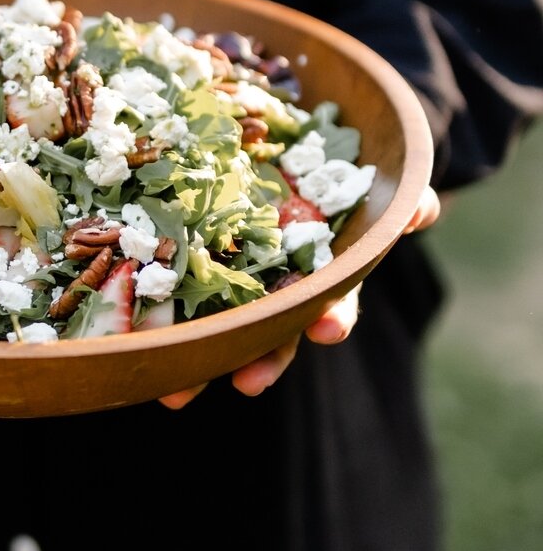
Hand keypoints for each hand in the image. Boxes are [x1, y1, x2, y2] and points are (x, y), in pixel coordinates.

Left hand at [157, 185, 442, 410]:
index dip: (331, 316)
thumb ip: (400, 201)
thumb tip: (422, 210)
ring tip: (174, 394)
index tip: (326, 330)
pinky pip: (166, 290)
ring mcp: (232, 283)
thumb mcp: (367, 189)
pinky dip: (151, 317)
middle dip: (260, 360)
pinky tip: (127, 341)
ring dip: (198, 360)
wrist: (280, 157)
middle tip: (245, 384)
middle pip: (269, 330)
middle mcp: (276, 288)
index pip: (331, 301)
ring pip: (215, 326)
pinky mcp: (186, 264)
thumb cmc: (332, 182)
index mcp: (321, 272)